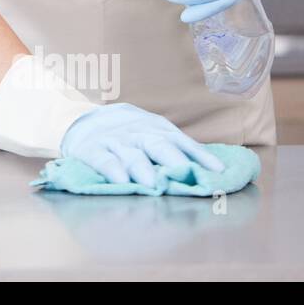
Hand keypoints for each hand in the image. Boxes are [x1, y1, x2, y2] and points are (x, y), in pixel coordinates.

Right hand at [59, 103, 224, 186]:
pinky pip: (103, 159)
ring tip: (152, 184)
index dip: (199, 155)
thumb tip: (214, 170)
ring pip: (131, 153)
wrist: (85, 120)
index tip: (218, 170)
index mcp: (156, 129)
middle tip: (185, 175)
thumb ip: (175, 150)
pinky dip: (112, 169)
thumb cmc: (128, 135)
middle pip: (158, 145)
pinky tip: (121, 180)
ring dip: (143, 168)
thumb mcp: (151, 134)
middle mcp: (137, 133)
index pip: (181, 141)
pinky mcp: (91, 149)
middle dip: (174, 160)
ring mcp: (114, 140)